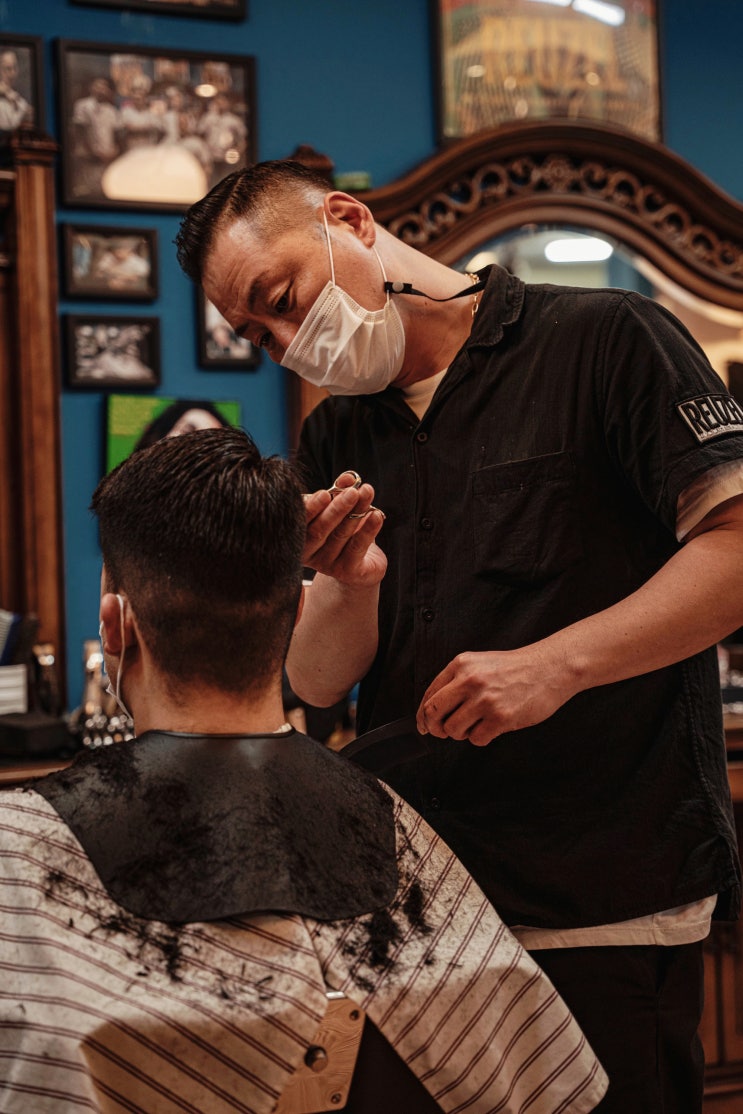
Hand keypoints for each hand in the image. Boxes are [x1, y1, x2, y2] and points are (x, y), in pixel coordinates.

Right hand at [303, 472, 386, 587]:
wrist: (359, 566)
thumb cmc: (343, 531)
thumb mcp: (339, 510)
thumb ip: (340, 491)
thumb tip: (348, 477)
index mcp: (298, 535)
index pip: (301, 521)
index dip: (312, 507)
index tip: (325, 493)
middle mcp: (308, 552)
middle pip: (319, 530)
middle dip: (337, 509)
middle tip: (352, 492)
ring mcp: (326, 565)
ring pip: (340, 536)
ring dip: (356, 513)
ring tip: (367, 494)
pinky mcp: (347, 572)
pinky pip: (357, 548)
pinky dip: (368, 530)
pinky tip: (376, 515)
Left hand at [416, 647, 573, 745]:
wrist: (550, 668)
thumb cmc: (516, 668)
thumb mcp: (481, 663)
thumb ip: (458, 681)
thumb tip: (434, 709)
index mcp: (461, 665)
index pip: (429, 694)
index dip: (423, 715)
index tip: (424, 725)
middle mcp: (470, 680)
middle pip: (434, 713)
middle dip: (436, 728)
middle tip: (444, 732)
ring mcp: (485, 699)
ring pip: (453, 730)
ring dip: (461, 734)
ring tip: (477, 724)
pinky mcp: (501, 717)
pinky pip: (476, 739)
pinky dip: (481, 738)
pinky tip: (492, 727)